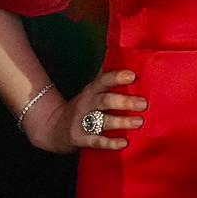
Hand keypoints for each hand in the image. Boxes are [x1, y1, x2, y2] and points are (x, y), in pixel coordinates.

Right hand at [26, 68, 146, 153]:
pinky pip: (96, 141)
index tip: (133, 76)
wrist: (52, 127)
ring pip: (102, 121)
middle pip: (105, 100)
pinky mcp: (79, 139)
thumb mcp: (91, 90)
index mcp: (91, 90)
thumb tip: (127, 54)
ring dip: (121, 122)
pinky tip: (124, 143)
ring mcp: (81, 122)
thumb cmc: (82, 106)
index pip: (103, 80)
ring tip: (139, 122)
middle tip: (144, 104)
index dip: (117, 77)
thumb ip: (107, 78)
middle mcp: (86, 104)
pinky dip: (110, 143)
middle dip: (125, 101)